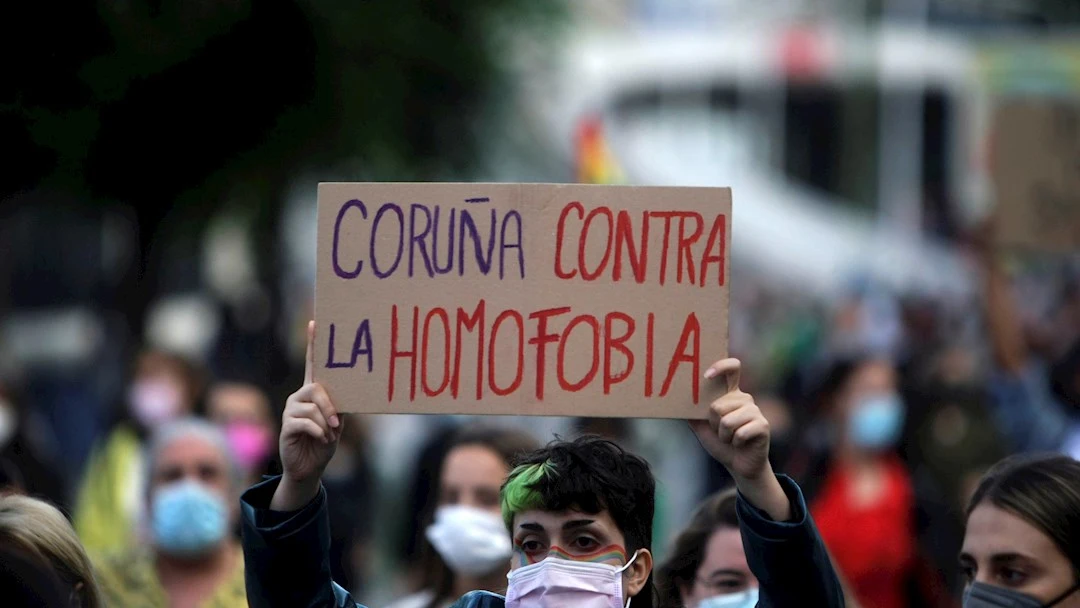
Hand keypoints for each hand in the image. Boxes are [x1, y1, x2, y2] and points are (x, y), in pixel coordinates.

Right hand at [271, 321, 341, 510]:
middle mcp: (299, 396)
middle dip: (329, 406)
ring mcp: (290, 409)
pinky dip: (317, 432)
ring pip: (312, 407)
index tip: (316, 322)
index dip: (313, 344)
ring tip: (328, 436)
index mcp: (313, 392)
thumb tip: (352, 393)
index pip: (313, 363)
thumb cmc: (326, 442)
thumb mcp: (339, 422)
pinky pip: (304, 422)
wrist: (311, 467)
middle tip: (338, 424)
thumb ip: (341, 405)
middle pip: (316, 388)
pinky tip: (320, 439)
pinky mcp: (285, 425)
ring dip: (325, 424)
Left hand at [690, 359, 769, 479]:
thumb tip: (676, 399)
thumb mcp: (701, 426)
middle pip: (717, 405)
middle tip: (721, 432)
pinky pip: (739, 433)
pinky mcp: (763, 425)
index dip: (720, 366)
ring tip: (730, 439)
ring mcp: (755, 410)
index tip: (707, 376)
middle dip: (714, 424)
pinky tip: (740, 444)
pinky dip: (734, 443)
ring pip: (727, 421)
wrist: (738, 465)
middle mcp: (744, 398)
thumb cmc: (720, 443)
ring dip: (723, 436)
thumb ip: (692, 412)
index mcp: (730, 394)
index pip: (732, 368)